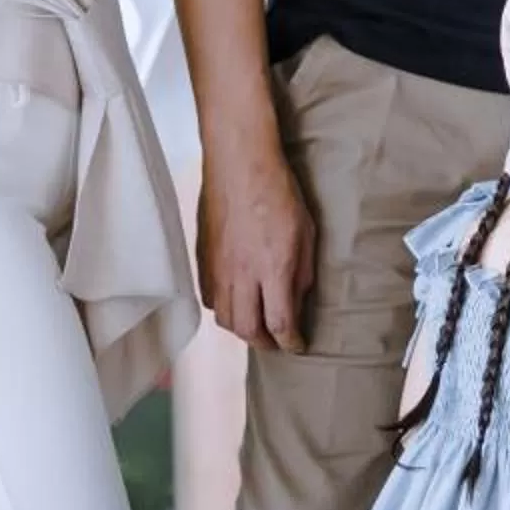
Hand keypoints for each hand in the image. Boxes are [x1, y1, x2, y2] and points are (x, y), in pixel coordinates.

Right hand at [196, 136, 313, 351]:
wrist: (240, 164)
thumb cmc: (280, 193)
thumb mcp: (306, 233)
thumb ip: (302, 272)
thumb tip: (297, 302)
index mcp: (273, 268)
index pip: (279, 323)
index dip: (291, 342)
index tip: (299, 345)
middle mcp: (242, 274)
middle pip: (246, 330)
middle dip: (265, 343)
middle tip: (278, 342)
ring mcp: (218, 268)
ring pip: (224, 318)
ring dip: (242, 328)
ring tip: (258, 326)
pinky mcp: (203, 259)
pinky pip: (209, 297)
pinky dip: (224, 308)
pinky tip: (236, 301)